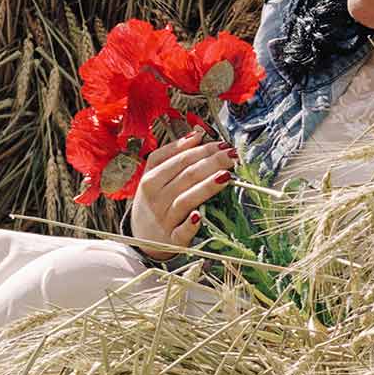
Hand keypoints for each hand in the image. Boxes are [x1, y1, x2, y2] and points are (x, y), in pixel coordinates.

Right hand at [127, 130, 235, 259]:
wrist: (141, 237)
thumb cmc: (153, 201)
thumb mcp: (153, 175)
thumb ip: (171, 153)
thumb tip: (196, 134)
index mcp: (150, 179)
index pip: (180, 159)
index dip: (202, 150)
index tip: (222, 144)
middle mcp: (156, 198)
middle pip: (186, 176)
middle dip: (211, 162)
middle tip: (232, 155)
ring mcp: (164, 220)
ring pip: (186, 200)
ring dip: (206, 187)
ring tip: (226, 175)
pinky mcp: (172, 241)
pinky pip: (181, 232)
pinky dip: (190, 225)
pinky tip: (199, 216)